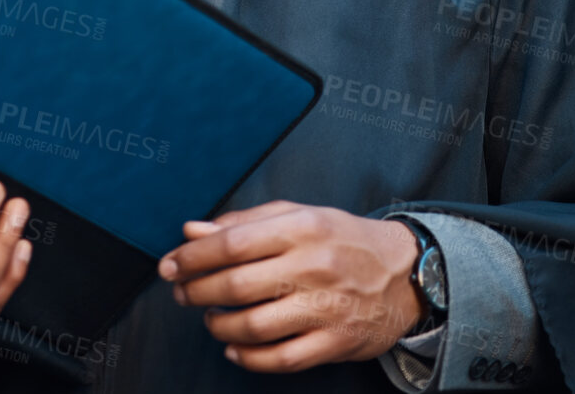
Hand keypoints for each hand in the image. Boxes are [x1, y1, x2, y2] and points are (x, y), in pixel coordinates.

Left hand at [157, 201, 421, 372]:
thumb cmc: (341, 239)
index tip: (170, 266)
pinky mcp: (336, 342)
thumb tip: (192, 231)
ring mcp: (327, 308)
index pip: (231, 243)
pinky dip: (249, 358)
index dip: (191, 257)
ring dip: (219, 325)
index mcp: (301, 228)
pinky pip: (282, 358)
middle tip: (182, 293)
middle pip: (236, 285)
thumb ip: (243, 222)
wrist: (404, 273)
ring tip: (211, 318)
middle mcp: (313, 266)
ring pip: (254, 326)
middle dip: (197, 292)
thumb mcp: (297, 216)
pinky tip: (234, 347)